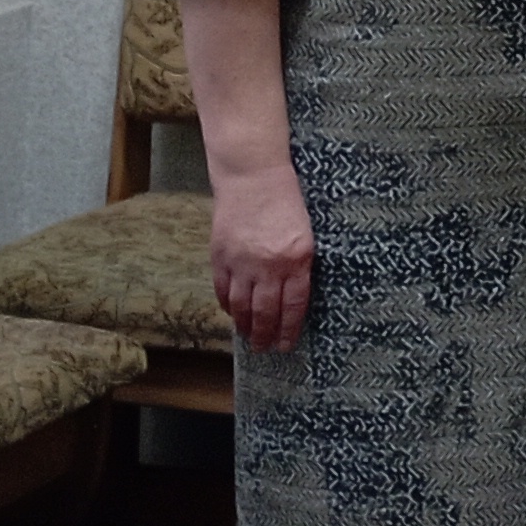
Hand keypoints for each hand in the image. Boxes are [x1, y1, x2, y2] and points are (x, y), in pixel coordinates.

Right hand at [212, 160, 316, 352]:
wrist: (253, 176)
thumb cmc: (286, 202)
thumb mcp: (305, 235)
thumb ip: (298, 267)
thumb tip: (291, 300)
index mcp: (297, 260)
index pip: (293, 306)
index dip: (288, 330)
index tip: (285, 345)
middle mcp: (269, 266)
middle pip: (266, 312)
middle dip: (265, 335)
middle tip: (265, 348)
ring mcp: (242, 262)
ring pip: (242, 307)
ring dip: (245, 326)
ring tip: (249, 337)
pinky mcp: (221, 256)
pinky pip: (223, 290)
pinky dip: (227, 306)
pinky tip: (232, 313)